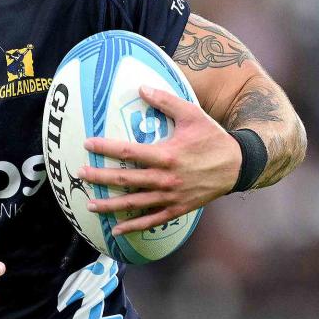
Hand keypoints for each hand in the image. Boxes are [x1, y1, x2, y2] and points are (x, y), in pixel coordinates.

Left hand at [79, 85, 241, 235]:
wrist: (238, 166)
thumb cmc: (212, 137)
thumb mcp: (192, 114)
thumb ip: (165, 101)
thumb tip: (141, 87)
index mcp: (167, 155)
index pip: (129, 152)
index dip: (106, 148)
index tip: (87, 144)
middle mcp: (166, 178)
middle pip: (126, 180)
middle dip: (100, 178)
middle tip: (79, 175)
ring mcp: (171, 196)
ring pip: (135, 203)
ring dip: (111, 205)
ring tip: (90, 205)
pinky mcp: (178, 209)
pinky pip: (152, 220)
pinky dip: (134, 226)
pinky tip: (116, 230)